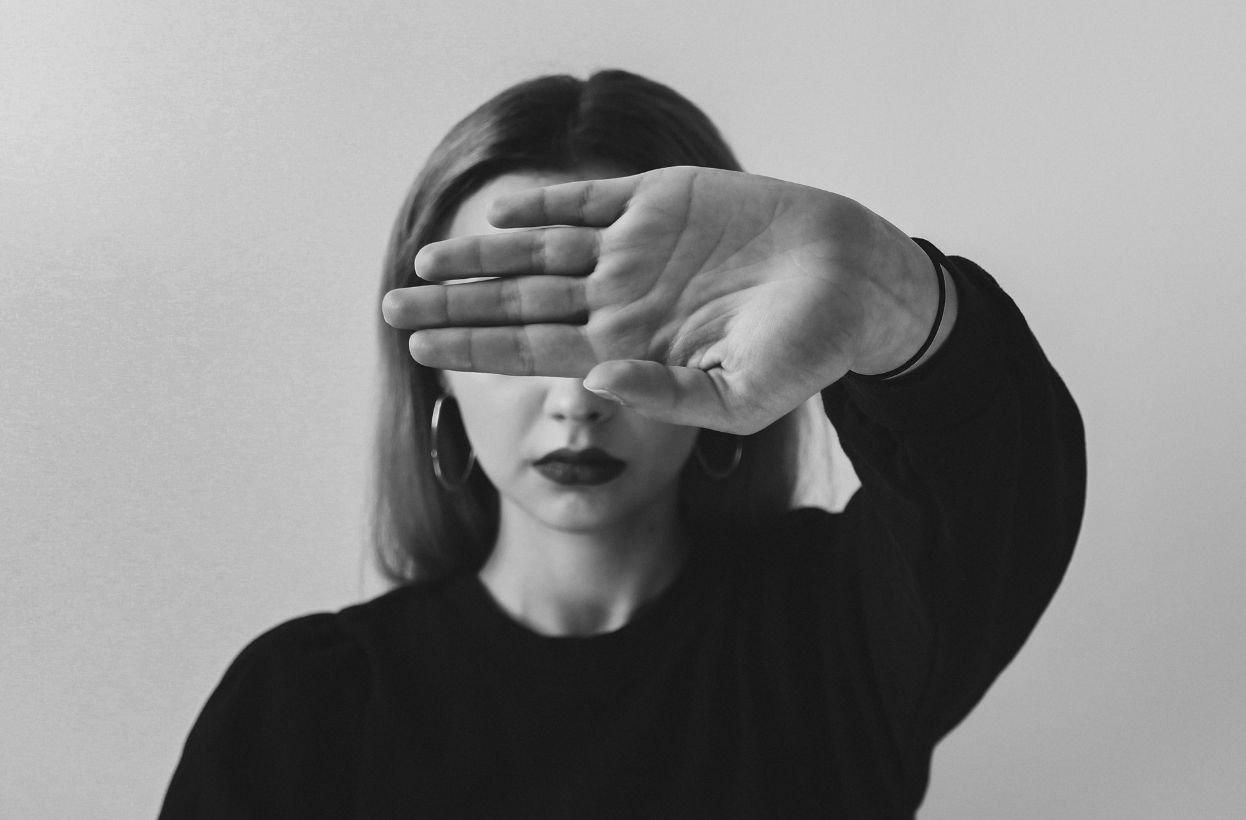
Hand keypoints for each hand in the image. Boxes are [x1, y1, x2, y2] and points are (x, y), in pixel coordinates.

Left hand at [381, 166, 938, 433]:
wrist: (858, 281)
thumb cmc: (809, 349)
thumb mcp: (742, 397)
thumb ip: (667, 394)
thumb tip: (593, 381)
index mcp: (632, 347)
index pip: (533, 350)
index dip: (473, 350)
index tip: (415, 352)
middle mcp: (623, 298)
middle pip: (518, 302)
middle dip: (454, 309)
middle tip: (387, 312)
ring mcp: (639, 247)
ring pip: (538, 250)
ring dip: (479, 258)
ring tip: (421, 265)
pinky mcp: (662, 200)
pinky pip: (588, 199)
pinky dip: (541, 202)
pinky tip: (495, 212)